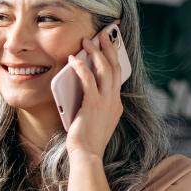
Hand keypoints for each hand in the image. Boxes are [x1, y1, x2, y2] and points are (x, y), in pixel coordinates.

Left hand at [61, 26, 124, 156]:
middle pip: (115, 67)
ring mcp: (106, 102)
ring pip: (105, 69)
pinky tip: (73, 59)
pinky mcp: (94, 104)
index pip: (117, 76)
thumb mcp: (96, 119)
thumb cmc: (87, 140)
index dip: (114, 59)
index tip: (109, 47)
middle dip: (109, 48)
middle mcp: (114, 101)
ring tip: (87, 41)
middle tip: (102, 35)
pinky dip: (81, 67)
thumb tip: (84, 88)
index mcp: (116, 104)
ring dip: (96, 52)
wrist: (87, 155)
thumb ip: (95, 104)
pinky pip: (88, 79)